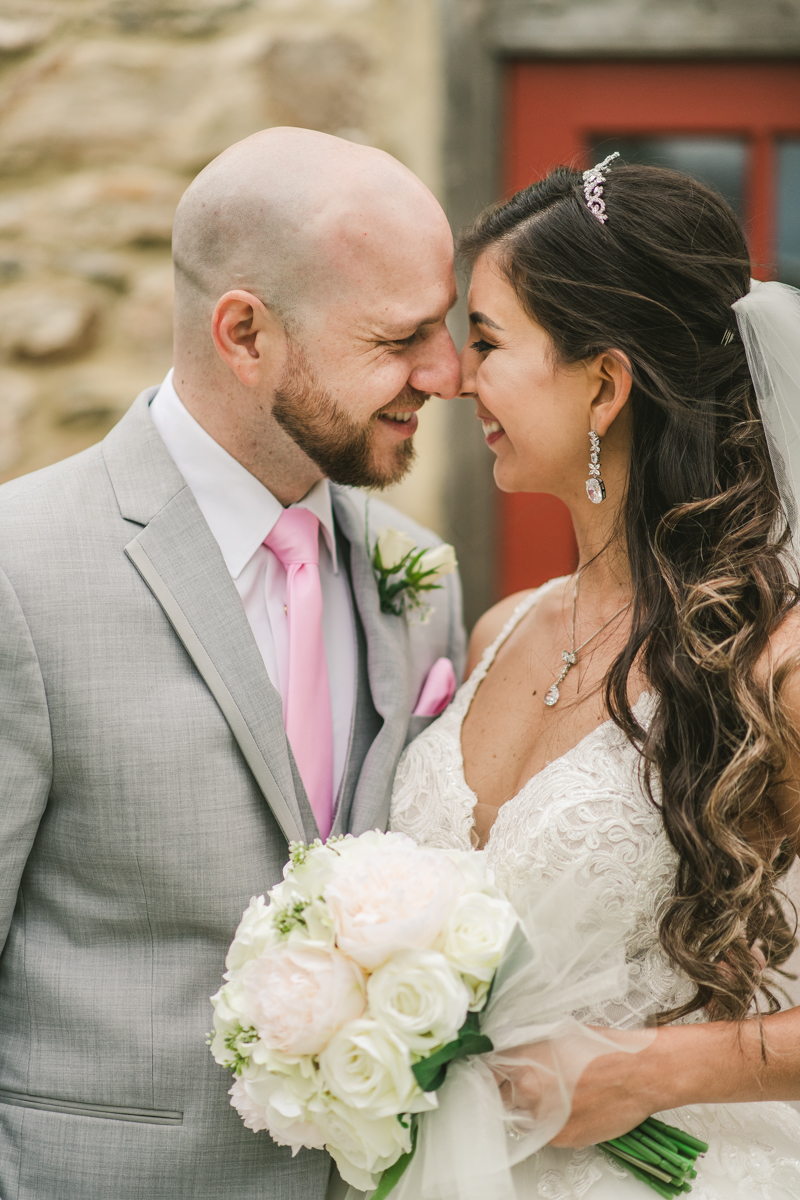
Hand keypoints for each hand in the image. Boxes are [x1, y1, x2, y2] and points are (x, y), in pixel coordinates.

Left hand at [494, 1028, 671, 1149]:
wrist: (640, 1073)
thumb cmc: (605, 1049)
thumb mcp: (558, 1035)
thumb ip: (529, 1048)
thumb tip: (512, 1053)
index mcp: (525, 1065)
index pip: (491, 1072)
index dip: (493, 1071)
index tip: (494, 1072)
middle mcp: (531, 1095)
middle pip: (503, 1097)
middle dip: (509, 1090)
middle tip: (523, 1082)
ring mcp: (547, 1119)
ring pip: (524, 1117)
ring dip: (530, 1107)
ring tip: (552, 1093)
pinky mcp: (564, 1137)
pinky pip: (546, 1132)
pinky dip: (551, 1121)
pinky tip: (568, 1105)